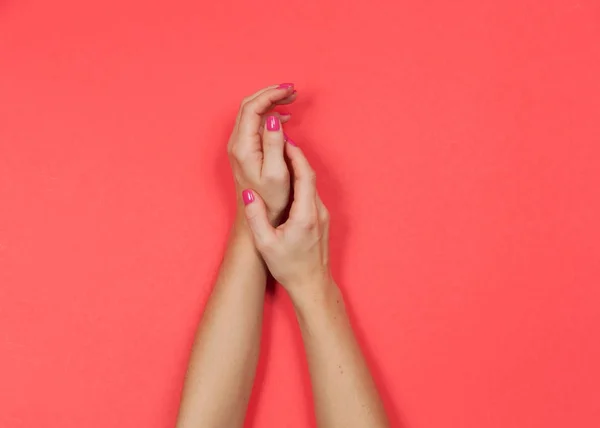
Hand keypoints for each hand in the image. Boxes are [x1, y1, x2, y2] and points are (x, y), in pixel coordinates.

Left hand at [228, 84, 296, 224]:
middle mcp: (236, 144)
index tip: (289, 90)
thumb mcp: (277, 172)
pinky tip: (283, 118)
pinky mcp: (245, 151)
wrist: (259, 218)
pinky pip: (254, 124)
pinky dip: (269, 115)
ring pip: (251, 113)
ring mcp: (239, 147)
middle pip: (249, 106)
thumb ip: (273, 143)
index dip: (270, 95)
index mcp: (243, 146)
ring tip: (291, 99)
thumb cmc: (271, 200)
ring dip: (270, 103)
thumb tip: (272, 118)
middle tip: (292, 91)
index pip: (252, 108)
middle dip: (270, 94)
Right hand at [241, 143, 332, 302]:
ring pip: (311, 183)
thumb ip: (255, 217)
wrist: (312, 284)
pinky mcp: (321, 219)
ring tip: (280, 154)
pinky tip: (288, 178)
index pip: (304, 175)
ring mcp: (322, 214)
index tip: (282, 139)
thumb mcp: (266, 244)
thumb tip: (247, 192)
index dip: (294, 155)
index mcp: (305, 215)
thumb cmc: (289, 267)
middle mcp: (317, 211)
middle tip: (279, 140)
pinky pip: (311, 192)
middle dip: (295, 155)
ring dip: (297, 167)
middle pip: (309, 175)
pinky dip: (300, 180)